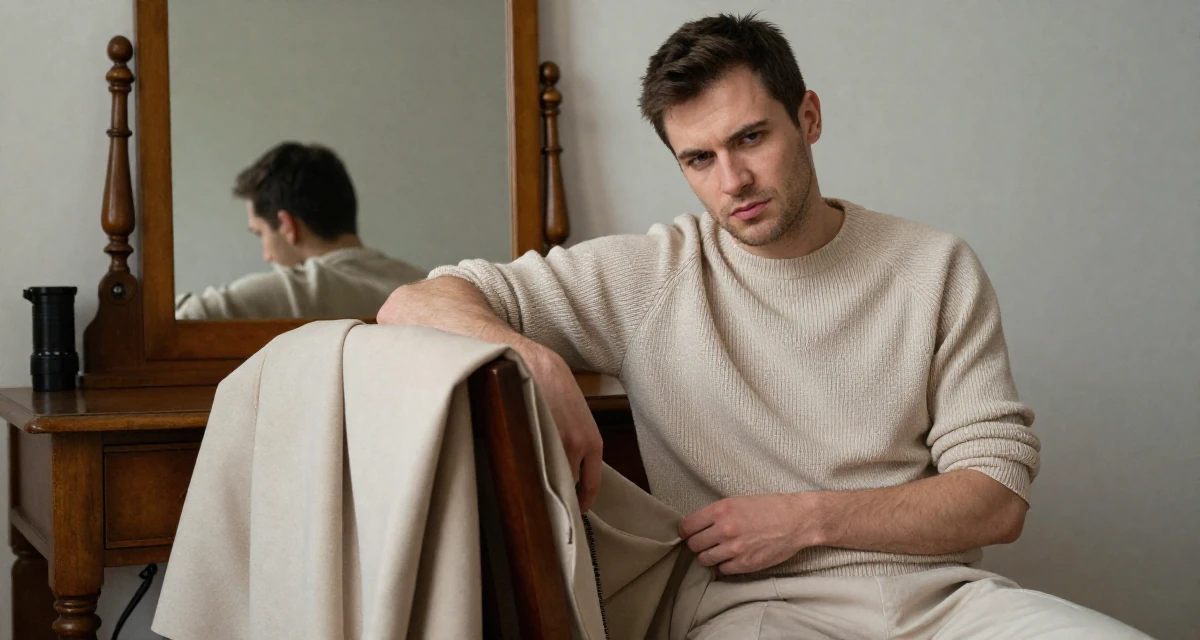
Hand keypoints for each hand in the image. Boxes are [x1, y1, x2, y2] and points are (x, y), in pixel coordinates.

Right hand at [526, 347, 603, 512]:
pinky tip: (521, 472)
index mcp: (593, 442)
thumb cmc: (556, 385)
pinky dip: (528, 471)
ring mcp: (554, 443)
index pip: (592, 483)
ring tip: (533, 490)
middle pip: (569, 484)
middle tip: (551, 506)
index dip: (583, 500)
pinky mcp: (534, 438)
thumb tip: (567, 467)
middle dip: (561, 495)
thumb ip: (576, 441)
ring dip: (542, 484)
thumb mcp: (576, 416)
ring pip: (549, 477)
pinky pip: (532, 465)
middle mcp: (578, 446)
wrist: (535, 364)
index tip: (576, 510)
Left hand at [680, 493, 822, 574]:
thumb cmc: (769, 507)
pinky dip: (724, 565)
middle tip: (706, 542)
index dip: (685, 531)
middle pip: (693, 545)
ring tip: (719, 550)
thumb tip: (697, 526)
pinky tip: (732, 558)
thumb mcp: (738, 501)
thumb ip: (717, 514)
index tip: (688, 533)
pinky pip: (722, 570)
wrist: (797, 521)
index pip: (687, 526)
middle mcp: (725, 530)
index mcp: (721, 510)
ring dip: (709, 556)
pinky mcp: (745, 564)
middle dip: (697, 544)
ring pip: (704, 559)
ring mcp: (734, 549)